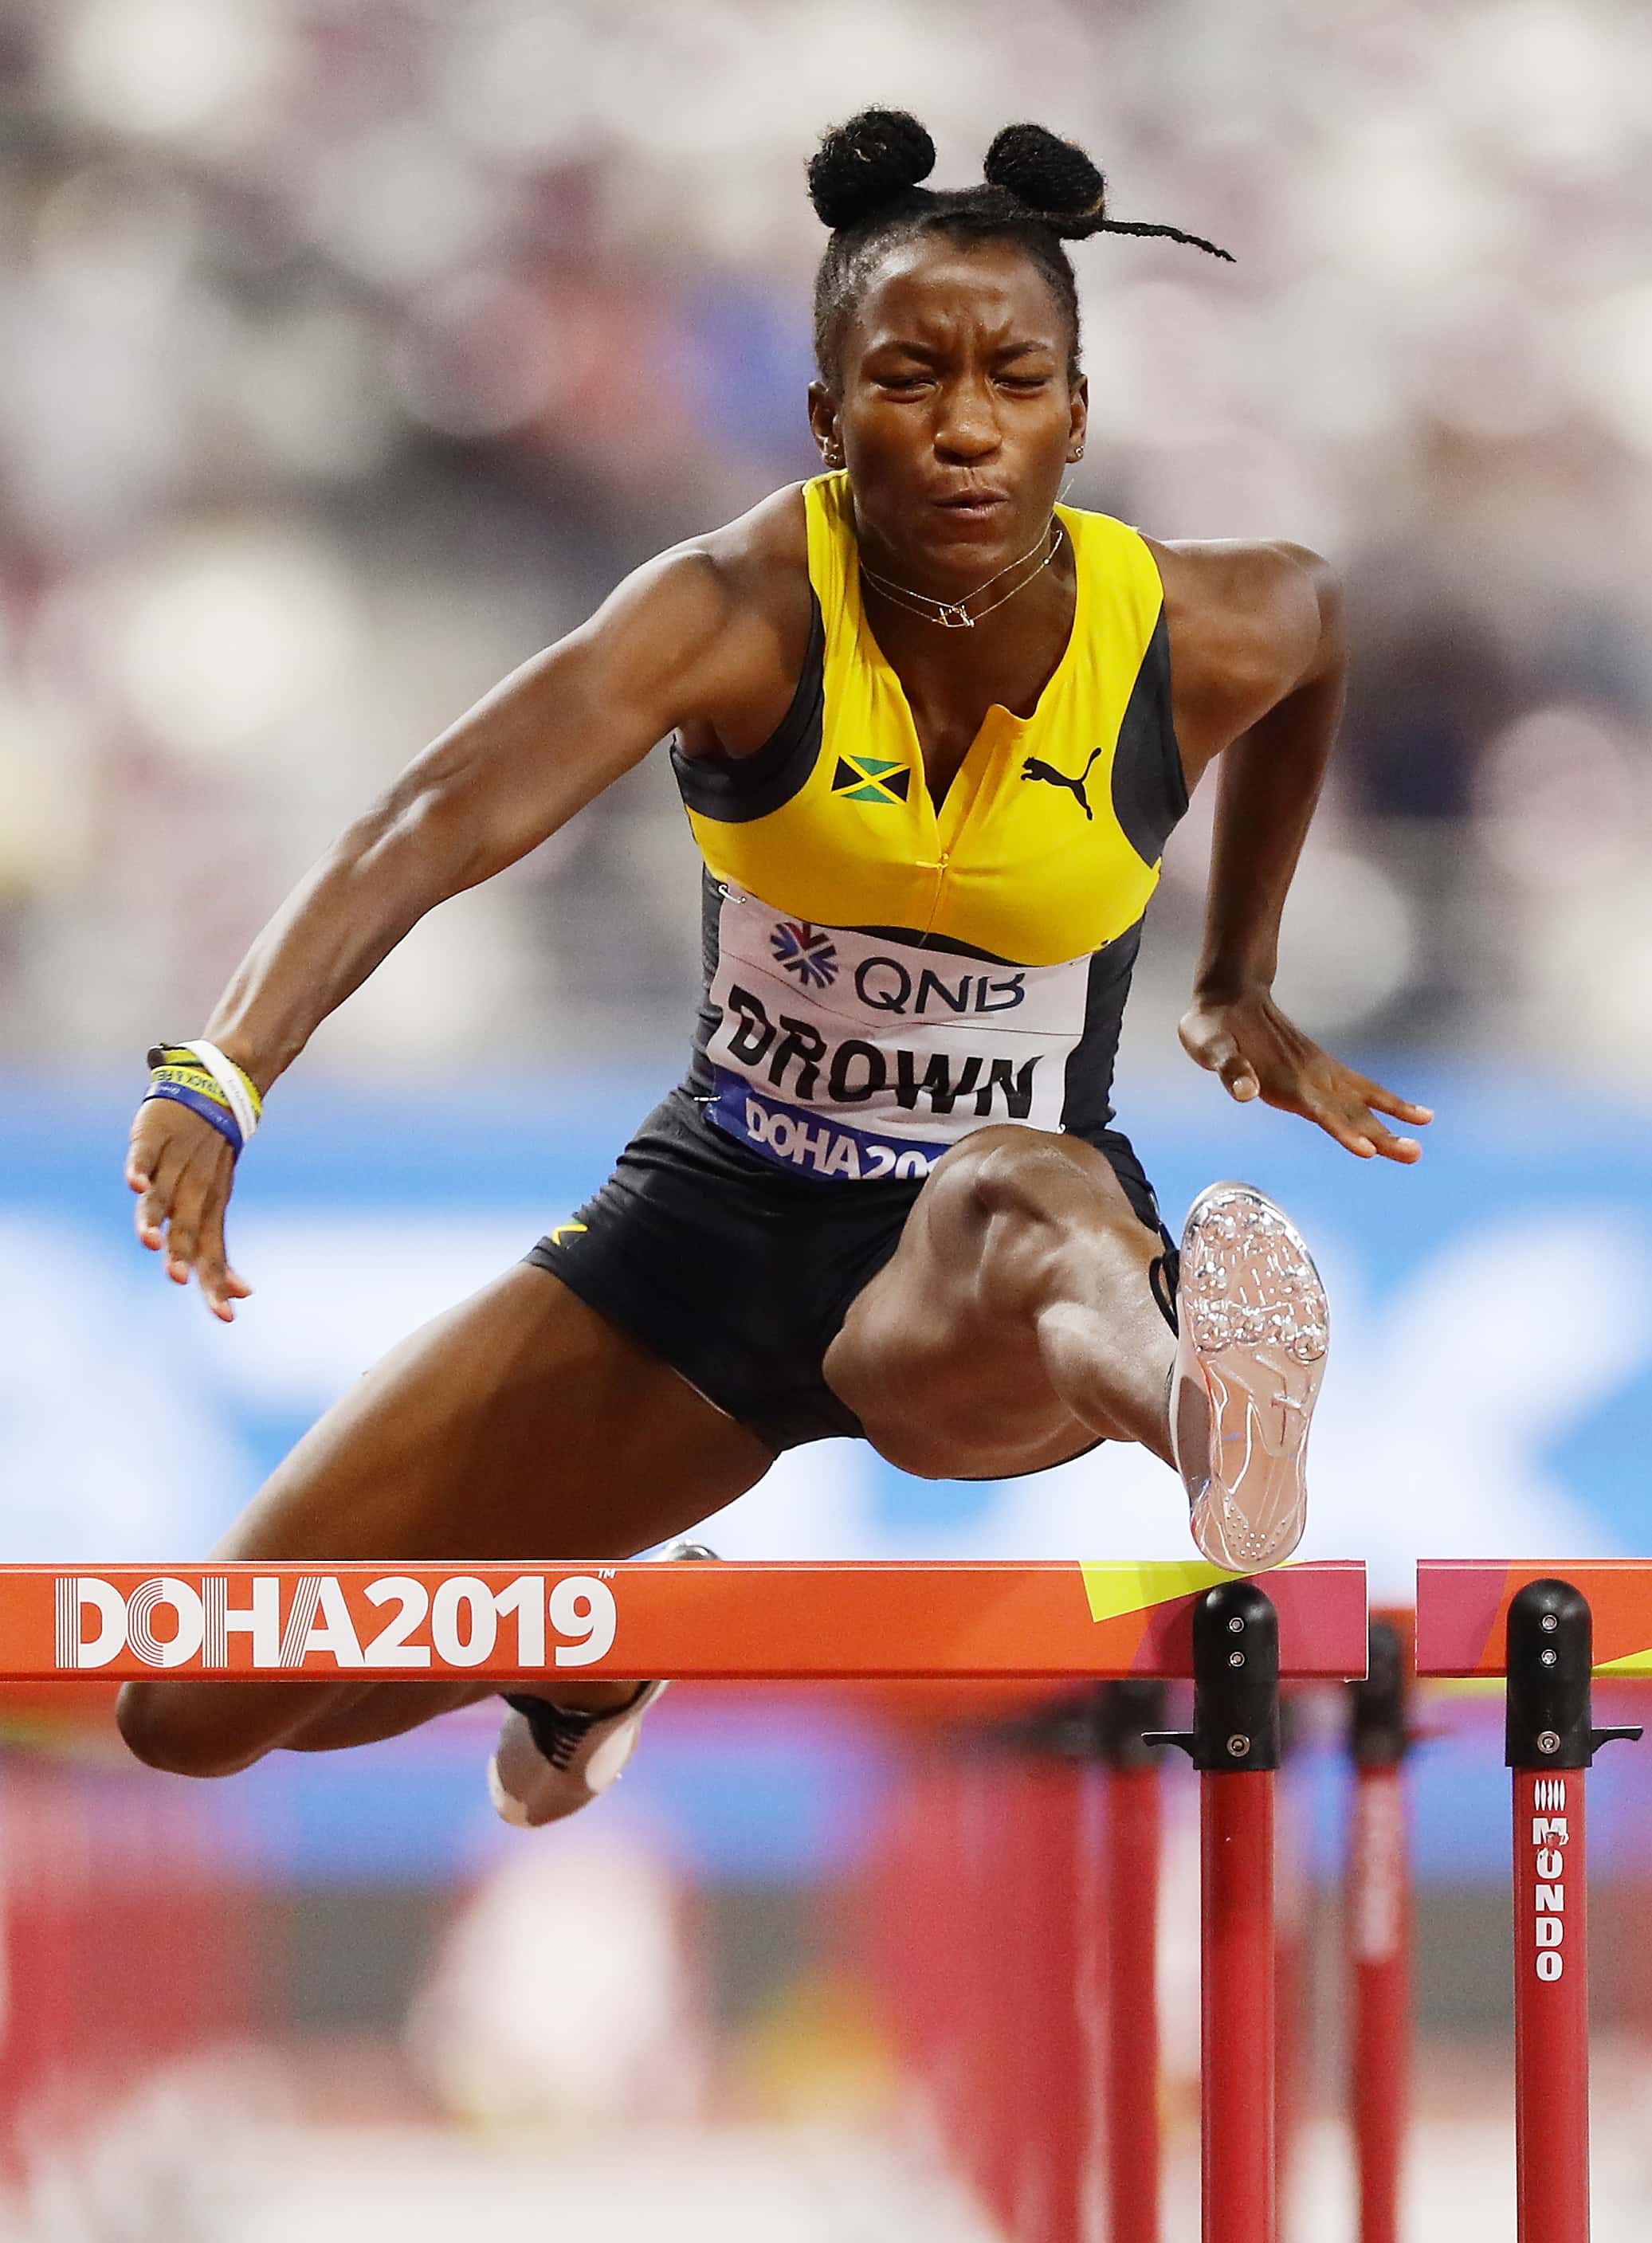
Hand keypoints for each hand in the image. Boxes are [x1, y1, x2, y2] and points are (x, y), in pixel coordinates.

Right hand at [126, 1100, 252, 1320]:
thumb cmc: (211, 1162)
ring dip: (153, 1219)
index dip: (217, 1283)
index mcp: (210, 1210)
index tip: (227, 1316)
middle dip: (182, 1255)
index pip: (213, 1253)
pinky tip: (135, 1184)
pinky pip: (144, 1156)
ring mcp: (172, 1164)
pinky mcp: (152, 1138)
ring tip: (149, 1242)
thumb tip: (243, 1295)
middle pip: (186, 1230)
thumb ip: (217, 1251)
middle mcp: (192, 1191)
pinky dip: (140, 1169)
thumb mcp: (218, 1207)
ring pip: (161, 1197)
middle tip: (178, 1280)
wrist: (216, 1092)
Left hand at [1178, 989, 1432, 1162]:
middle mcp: (1308, 1077)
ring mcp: (1318, 1072)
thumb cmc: (1212, 1027)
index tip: (1369, 1151)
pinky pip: (1359, 1089)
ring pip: (1361, 1103)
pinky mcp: (1320, 1069)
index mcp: (1283, 1078)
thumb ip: (1229, 1068)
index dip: (1343, 1131)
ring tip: (1420, 1145)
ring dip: (1391, 1124)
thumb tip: (1247, 1091)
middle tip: (1414, 1155)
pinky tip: (1412, 1115)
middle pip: (1351, 1112)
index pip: (1320, 1110)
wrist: (1229, 997)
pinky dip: (1385, 1103)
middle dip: (1382, 1135)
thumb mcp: (1208, 1045)